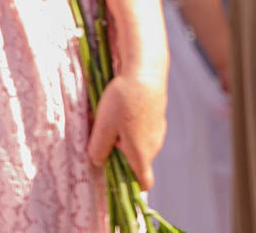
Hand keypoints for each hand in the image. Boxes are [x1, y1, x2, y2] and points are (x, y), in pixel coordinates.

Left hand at [87, 70, 166, 190]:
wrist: (146, 69)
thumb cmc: (124, 100)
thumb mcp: (103, 126)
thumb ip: (98, 149)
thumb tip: (97, 161)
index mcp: (141, 153)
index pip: (144, 183)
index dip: (131, 186)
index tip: (115, 179)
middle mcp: (153, 145)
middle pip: (135, 161)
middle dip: (118, 154)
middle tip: (102, 135)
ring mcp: (157, 130)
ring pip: (138, 143)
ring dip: (123, 137)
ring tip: (110, 118)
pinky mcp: (157, 116)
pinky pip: (142, 129)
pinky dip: (131, 124)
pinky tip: (121, 107)